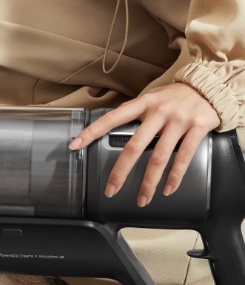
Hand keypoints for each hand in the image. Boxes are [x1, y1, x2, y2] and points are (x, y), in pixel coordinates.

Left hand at [68, 82, 219, 205]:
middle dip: (120, 170)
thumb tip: (112, 127)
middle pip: (133, 145)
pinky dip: (175, 176)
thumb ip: (135, 112)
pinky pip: (183, 157)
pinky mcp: (197, 128)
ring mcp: (178, 121)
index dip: (92, 132)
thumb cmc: (175, 96)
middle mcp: (158, 112)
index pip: (111, 118)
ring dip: (149, 181)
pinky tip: (168, 189)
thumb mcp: (151, 98)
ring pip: (158, 157)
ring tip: (142, 198)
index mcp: (142, 103)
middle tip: (112, 189)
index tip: (76, 145)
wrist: (209, 87)